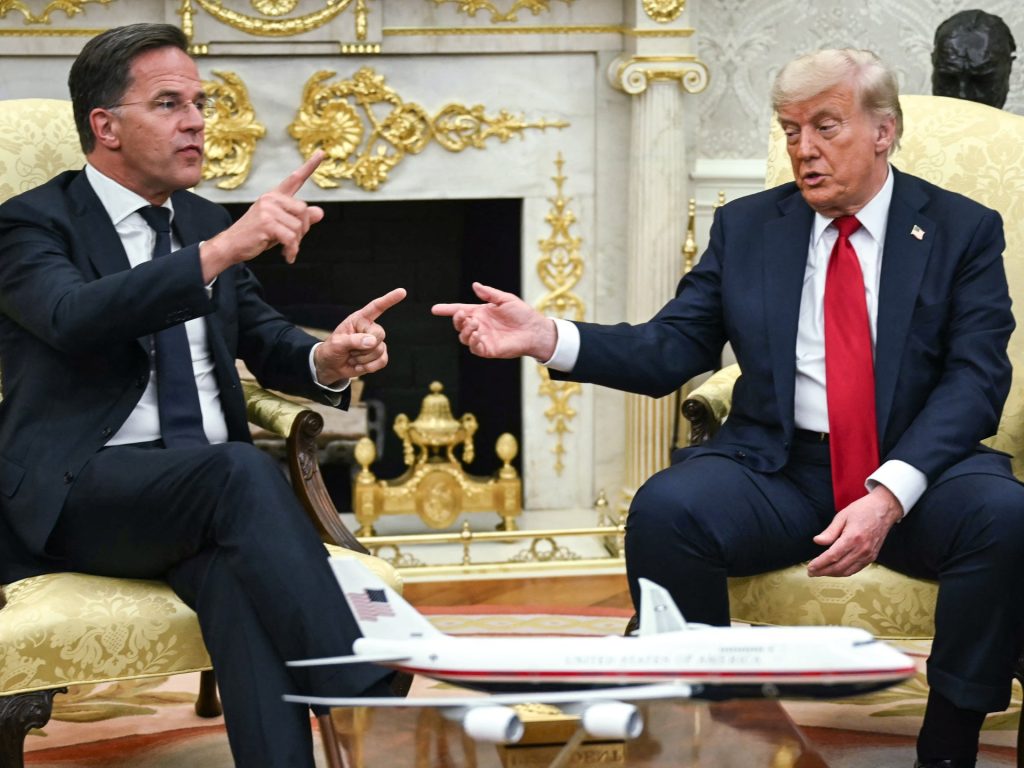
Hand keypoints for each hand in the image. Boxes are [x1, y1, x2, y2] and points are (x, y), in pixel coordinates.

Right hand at [200, 151, 325, 280]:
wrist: (231, 245)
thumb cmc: (256, 234)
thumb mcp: (280, 224)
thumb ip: (299, 218)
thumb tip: (320, 212)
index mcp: (274, 196)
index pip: (295, 179)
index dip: (310, 166)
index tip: (321, 152)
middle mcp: (271, 198)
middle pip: (303, 211)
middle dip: (303, 229)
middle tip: (293, 241)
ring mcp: (268, 209)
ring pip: (299, 227)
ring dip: (296, 242)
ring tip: (287, 248)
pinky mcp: (267, 223)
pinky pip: (291, 238)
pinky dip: (292, 250)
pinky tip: (287, 256)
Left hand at [313, 288, 406, 384]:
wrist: (331, 366)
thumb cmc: (332, 350)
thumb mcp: (336, 343)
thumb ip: (353, 340)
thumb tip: (372, 341)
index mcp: (359, 319)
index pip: (376, 307)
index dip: (389, 300)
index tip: (402, 292)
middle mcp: (369, 329)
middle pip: (379, 334)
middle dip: (364, 346)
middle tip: (350, 350)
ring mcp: (376, 342)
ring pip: (379, 350)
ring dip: (363, 359)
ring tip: (352, 357)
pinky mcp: (379, 355)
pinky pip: (382, 361)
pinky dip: (369, 367)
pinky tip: (359, 365)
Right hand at [431, 282, 556, 359]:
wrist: (535, 330)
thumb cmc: (523, 314)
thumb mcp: (506, 299)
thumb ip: (490, 294)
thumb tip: (475, 285)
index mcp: (481, 313)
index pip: (460, 311)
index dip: (447, 310)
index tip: (435, 309)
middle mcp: (480, 326)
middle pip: (459, 325)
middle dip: (457, 320)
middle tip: (464, 315)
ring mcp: (483, 339)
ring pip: (464, 337)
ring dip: (465, 331)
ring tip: (475, 324)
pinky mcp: (489, 350)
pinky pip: (474, 348)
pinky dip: (473, 342)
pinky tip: (478, 335)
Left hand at [807, 485, 902, 576]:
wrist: (884, 509)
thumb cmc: (862, 510)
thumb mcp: (842, 516)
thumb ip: (830, 531)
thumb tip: (817, 541)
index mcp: (853, 538)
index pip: (832, 556)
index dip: (820, 564)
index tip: (810, 568)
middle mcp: (862, 549)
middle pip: (839, 567)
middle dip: (823, 571)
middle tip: (811, 573)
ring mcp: (868, 555)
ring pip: (847, 571)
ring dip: (832, 574)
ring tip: (820, 573)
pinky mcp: (872, 557)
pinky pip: (856, 569)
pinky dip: (844, 572)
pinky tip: (835, 570)